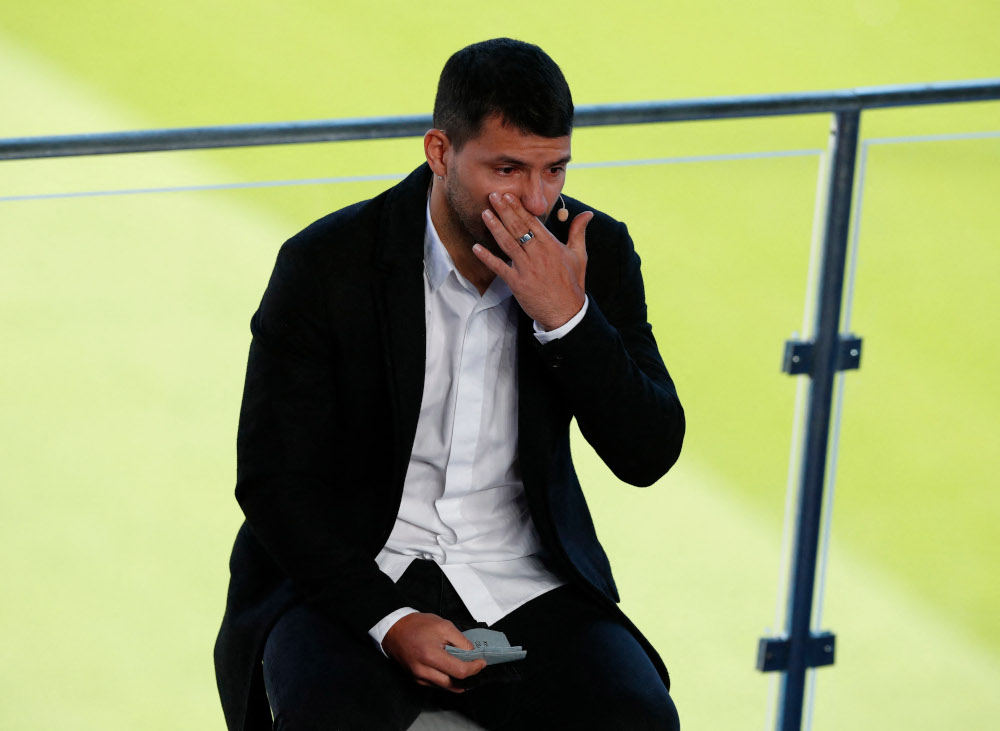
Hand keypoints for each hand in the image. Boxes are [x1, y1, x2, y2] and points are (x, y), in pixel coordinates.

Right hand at [381, 613, 486, 692]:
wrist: (394, 629)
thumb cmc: (417, 625)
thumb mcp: (443, 626)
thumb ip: (461, 641)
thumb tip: (472, 653)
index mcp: (431, 656)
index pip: (459, 671)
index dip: (474, 668)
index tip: (481, 662)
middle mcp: (424, 671)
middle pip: (454, 684)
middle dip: (468, 678)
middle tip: (476, 668)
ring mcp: (419, 677)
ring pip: (445, 687)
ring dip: (458, 681)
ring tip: (466, 669)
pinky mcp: (416, 679)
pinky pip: (436, 684)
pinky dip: (447, 679)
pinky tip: (452, 670)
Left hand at [473, 192, 593, 330]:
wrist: (566, 311)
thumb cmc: (572, 283)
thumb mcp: (579, 255)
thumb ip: (578, 232)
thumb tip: (587, 213)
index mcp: (551, 245)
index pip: (532, 221)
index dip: (518, 207)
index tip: (508, 195)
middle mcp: (538, 254)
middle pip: (518, 228)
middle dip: (504, 210)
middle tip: (493, 196)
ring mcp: (526, 268)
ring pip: (507, 243)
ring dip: (495, 227)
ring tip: (484, 213)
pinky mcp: (517, 283)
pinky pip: (499, 267)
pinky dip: (487, 257)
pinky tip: (476, 248)